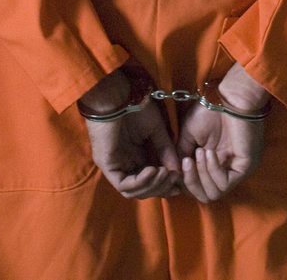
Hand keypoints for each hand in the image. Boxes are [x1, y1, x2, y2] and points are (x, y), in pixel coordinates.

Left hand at [79, 70, 181, 199]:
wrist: (118, 94)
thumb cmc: (135, 107)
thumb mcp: (156, 131)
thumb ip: (165, 150)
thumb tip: (177, 172)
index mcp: (134, 157)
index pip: (149, 182)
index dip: (164, 186)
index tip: (180, 183)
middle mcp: (123, 165)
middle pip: (142, 190)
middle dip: (160, 187)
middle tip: (175, 177)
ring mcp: (113, 166)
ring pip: (133, 191)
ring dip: (152, 186)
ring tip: (165, 172)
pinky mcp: (106, 165)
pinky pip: (123, 185)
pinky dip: (140, 182)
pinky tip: (153, 170)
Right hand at [176, 64, 268, 202]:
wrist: (229, 96)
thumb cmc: (210, 111)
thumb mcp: (189, 136)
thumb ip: (182, 156)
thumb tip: (173, 175)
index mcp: (215, 164)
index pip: (198, 188)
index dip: (185, 182)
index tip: (177, 165)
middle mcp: (227, 170)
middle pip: (206, 195)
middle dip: (191, 182)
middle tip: (187, 161)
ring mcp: (237, 170)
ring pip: (214, 193)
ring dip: (201, 175)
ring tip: (199, 152)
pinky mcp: (246, 166)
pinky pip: (225, 183)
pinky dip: (212, 170)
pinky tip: (209, 152)